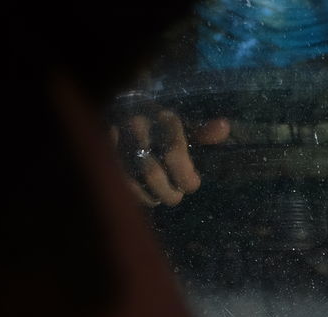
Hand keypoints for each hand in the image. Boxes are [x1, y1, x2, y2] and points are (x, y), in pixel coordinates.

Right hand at [111, 112, 229, 206]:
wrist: (116, 107)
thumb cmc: (155, 122)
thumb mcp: (178, 124)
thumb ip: (201, 132)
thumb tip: (224, 128)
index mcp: (160, 118)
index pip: (174, 154)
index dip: (187, 176)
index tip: (193, 183)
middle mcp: (136, 128)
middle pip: (152, 173)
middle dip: (170, 192)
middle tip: (177, 195)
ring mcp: (116, 142)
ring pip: (134, 182)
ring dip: (153, 196)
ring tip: (161, 197)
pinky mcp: (103, 155)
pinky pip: (120, 184)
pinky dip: (136, 195)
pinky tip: (144, 195)